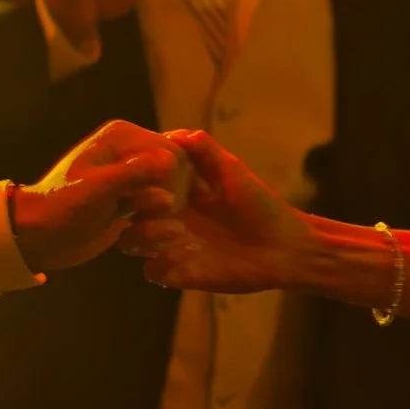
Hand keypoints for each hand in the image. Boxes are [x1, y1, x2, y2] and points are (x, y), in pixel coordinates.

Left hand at [11, 120, 190, 274]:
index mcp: (122, 136)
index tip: (164, 204)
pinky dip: (154, 220)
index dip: (176, 177)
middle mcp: (131, 150)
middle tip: (146, 215)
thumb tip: (172, 160)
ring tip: (137, 222)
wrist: (39, 235)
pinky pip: (158, 207)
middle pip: (175, 170)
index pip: (171, 150)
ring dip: (161, 211)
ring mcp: (133, 175)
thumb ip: (135, 173)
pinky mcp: (132, 199)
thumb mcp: (99, 189)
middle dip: (170, 196)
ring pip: (169, 191)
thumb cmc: (63, 207)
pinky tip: (137, 228)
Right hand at [123, 130, 315, 295]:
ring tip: (176, 231)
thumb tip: (174, 134)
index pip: (137, 184)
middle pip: (125, 213)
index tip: (148, 171)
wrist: (284, 246)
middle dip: (134, 206)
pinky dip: (161, 262)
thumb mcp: (232, 170)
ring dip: (145, 234)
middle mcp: (168, 220)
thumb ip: (204, 150)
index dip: (135, 178)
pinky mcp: (181, 274)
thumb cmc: (261, 205)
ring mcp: (171, 248)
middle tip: (163, 202)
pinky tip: (189, 254)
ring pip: (130, 242)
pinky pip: (152, 271)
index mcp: (176, 193)